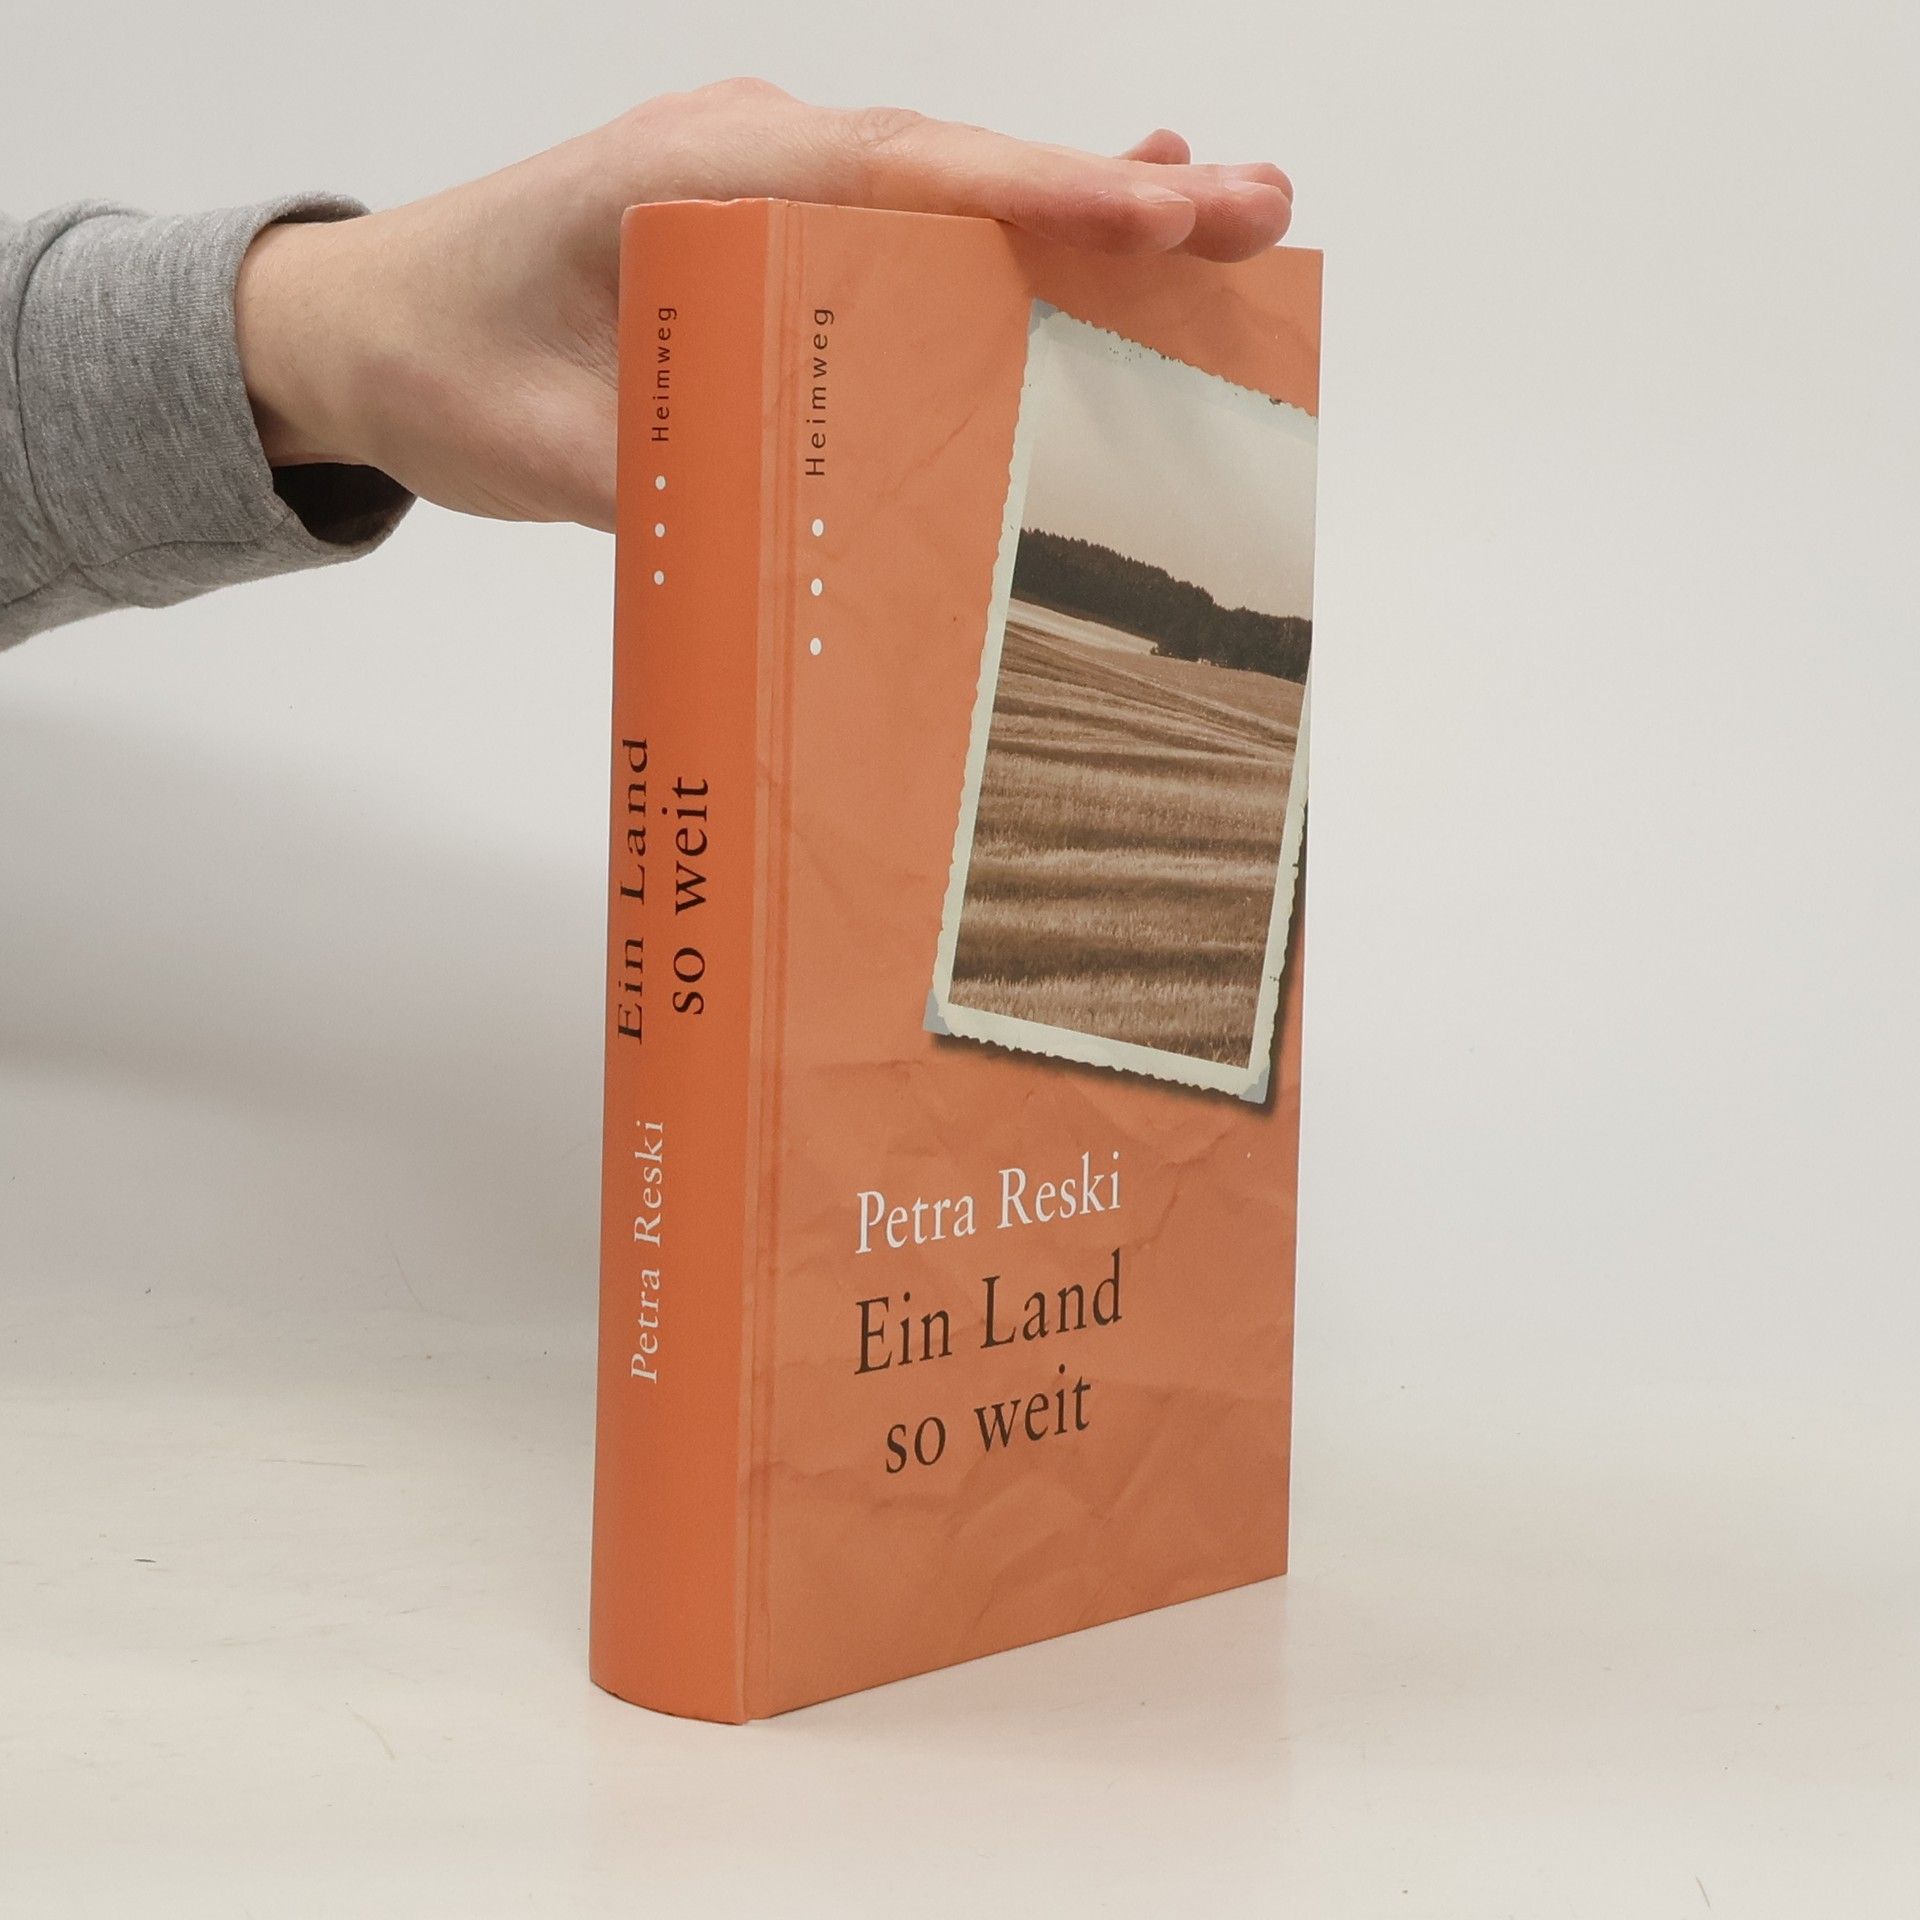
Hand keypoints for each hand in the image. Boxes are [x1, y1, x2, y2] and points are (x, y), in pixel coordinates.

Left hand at [234, 80, 1294, 532]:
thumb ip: (673, 477)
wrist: (364, 326)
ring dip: (1076, 207)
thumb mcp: (544, 442)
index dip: (1037, 195)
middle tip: (1256, 213)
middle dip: (1106, 193)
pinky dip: (1002, 238)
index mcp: (699, 177)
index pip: (898, 173)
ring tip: (1216, 227)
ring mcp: (764, 186)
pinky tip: (1087, 253)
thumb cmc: (442, 361)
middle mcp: (748, 158)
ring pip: (945, 186)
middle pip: (954, 165)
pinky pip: (905, 228)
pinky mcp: (769, 235)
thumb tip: (811, 542)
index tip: (1161, 216)